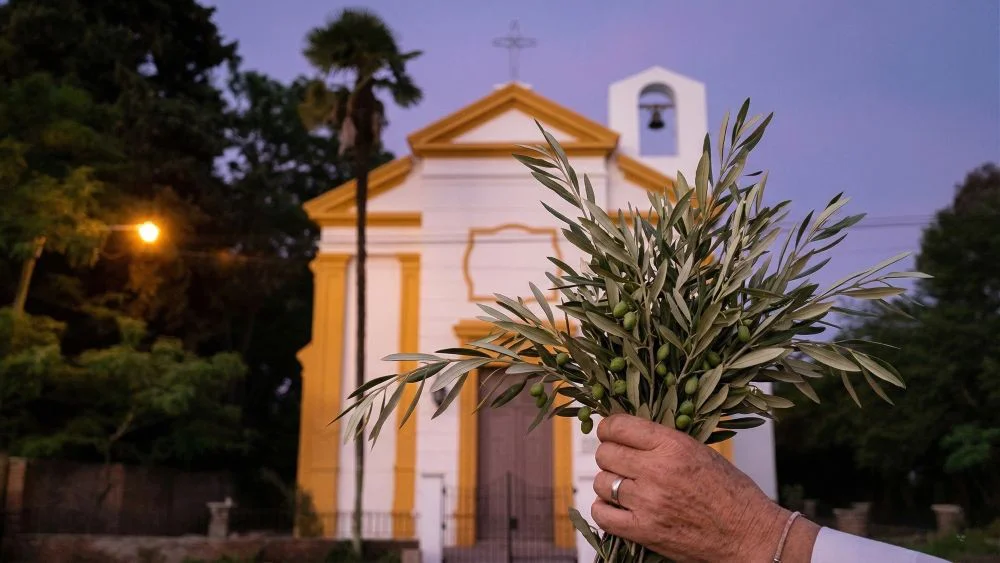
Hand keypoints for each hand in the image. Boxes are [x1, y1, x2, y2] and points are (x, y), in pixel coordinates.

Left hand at [591, 414, 818, 562]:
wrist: (749, 535)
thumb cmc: (731, 493)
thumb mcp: (701, 452)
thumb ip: (663, 442)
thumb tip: (628, 433)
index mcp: (673, 445)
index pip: (619, 427)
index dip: (609, 428)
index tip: (610, 433)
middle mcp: (657, 471)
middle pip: (606, 453)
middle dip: (610, 455)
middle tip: (621, 461)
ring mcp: (647, 502)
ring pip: (602, 482)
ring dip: (609, 483)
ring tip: (625, 486)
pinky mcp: (643, 531)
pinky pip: (602, 514)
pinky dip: (605, 509)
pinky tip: (617, 507)